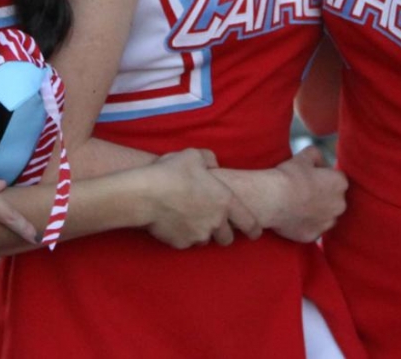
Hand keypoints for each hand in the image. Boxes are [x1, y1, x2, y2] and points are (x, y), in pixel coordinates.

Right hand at [144, 149, 261, 247]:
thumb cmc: (171, 172)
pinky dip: (182, 235)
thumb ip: (209, 159)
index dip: (254, 229)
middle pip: (227, 239)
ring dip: (201, 233)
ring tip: (188, 219)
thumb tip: (213, 165)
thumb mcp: (193, 155)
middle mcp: (216, 223)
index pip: (249, 223)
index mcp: (225, 201)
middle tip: (214, 225)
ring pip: (205, 240)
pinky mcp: (180, 244)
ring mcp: (198, 235)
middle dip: (223, 233)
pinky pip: (186, 242)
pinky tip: (172, 222)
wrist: (144, 194)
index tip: (256, 233)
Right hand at [267, 146, 347, 241]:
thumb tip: (318, 160)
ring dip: (316, 212)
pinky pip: (312, 229)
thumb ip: (316, 155)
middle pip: (333, 199)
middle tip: (302, 191)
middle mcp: (340, 205)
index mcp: (340, 183)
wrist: (273, 199)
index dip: (322, 176)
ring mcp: (327, 223)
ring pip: (324, 216)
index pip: (336, 178)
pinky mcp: (314, 236)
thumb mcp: (304, 156)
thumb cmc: (289, 175)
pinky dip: (305, 225)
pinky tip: (292, 217)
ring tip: (296, 205)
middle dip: (322, 196)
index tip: (308, 176)